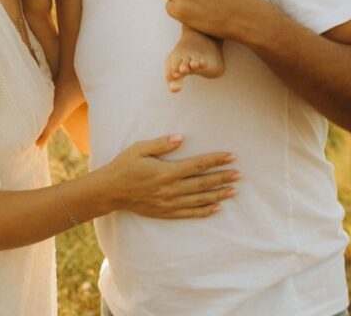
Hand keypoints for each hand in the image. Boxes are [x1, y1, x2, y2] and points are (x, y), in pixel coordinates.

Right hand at [105, 135, 239, 218]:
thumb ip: (161, 143)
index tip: (230, 157)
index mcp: (166, 171)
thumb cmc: (124, 166)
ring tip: (233, 191)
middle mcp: (171, 189)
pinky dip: (204, 211)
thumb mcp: (139, 148)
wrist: (111, 191)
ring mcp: (169, 203)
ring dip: (218, 194)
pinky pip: (189, 213)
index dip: (215, 160)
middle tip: (239, 174)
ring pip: (199, 199)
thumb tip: (180, 137)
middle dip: (222, 178)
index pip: (197, 165)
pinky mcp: (166, 212)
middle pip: (202, 183)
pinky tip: (216, 208)